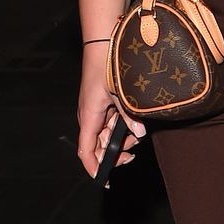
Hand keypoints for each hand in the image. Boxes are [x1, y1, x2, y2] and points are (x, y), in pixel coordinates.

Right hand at [76, 43, 144, 179]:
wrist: (103, 44)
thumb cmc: (106, 67)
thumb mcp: (120, 93)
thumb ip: (129, 115)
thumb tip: (139, 134)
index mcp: (89, 117)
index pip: (85, 150)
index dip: (93, 167)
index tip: (104, 180)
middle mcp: (90, 117)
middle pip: (99, 146)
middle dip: (115, 153)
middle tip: (132, 154)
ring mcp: (97, 111)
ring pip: (107, 135)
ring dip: (122, 139)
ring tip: (136, 134)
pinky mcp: (104, 105)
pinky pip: (112, 123)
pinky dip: (122, 126)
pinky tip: (134, 122)